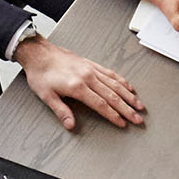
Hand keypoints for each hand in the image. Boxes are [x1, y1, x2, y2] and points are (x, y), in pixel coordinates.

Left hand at [14, 35, 143, 128]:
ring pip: (115, 84)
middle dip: (127, 109)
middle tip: (138, 119)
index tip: (123, 123)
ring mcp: (91, 69)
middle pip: (112, 96)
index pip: (101, 104)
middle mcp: (87, 77)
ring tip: (139, 105)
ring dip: (129, 96)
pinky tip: (129, 87)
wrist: (39, 53)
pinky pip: (110, 73)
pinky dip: (122, 81)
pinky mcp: (91, 64)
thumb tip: (71, 125)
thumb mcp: (46, 96)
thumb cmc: (41, 74)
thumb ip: (61, 111)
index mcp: (77, 87)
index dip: (113, 115)